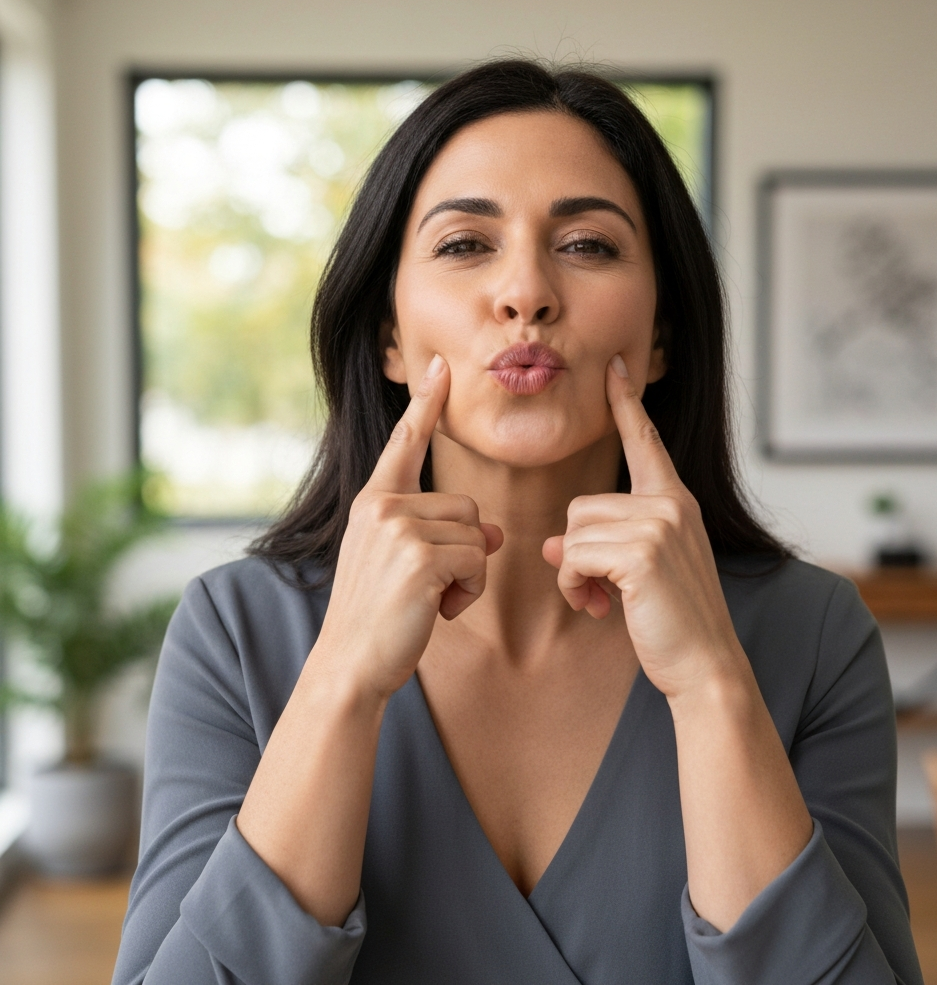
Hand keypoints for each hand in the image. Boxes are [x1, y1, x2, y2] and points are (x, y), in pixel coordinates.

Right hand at [317, 354, 502, 699]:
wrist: (350, 664)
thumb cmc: (378, 616)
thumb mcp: (403, 564)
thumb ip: (438, 534)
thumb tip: (493, 530)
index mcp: (372, 502)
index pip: (404, 444)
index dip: (425, 404)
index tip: (439, 365)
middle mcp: (382, 506)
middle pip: (466, 506)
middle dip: (464, 550)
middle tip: (430, 586)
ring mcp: (398, 529)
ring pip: (476, 533)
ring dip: (468, 574)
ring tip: (431, 600)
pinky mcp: (419, 557)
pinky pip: (478, 560)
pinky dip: (470, 591)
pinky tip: (439, 610)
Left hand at [542, 355, 741, 698]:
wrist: (706, 666)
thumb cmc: (673, 621)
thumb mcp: (637, 572)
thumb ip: (602, 545)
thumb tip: (551, 546)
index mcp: (675, 502)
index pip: (645, 442)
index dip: (626, 404)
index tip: (615, 366)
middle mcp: (671, 504)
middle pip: (582, 506)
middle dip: (578, 552)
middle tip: (597, 591)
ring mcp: (659, 525)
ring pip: (575, 531)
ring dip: (574, 573)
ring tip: (600, 601)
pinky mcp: (643, 554)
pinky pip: (575, 557)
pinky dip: (573, 587)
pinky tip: (596, 607)